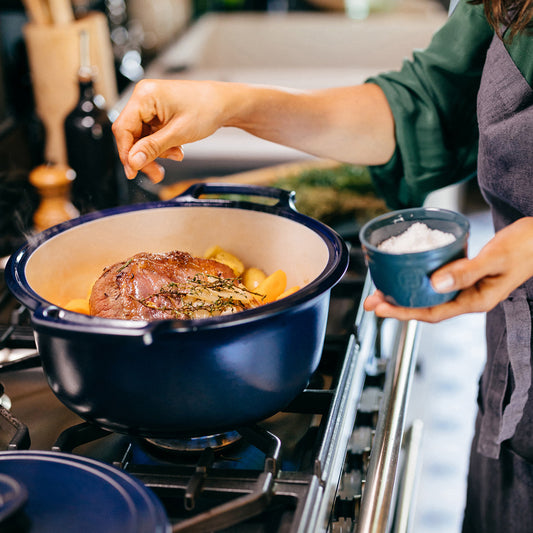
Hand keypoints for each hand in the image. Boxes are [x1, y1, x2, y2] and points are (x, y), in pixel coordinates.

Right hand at [112, 79, 231, 181]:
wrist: (225, 104)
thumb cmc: (207, 109)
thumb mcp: (179, 133)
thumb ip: (153, 148)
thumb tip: (133, 162)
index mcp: (145, 96)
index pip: (123, 128)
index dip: (126, 153)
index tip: (133, 172)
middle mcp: (144, 98)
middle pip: (131, 135)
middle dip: (144, 156)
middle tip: (156, 174)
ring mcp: (150, 106)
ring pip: (142, 138)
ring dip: (156, 153)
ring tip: (176, 156)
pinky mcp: (157, 114)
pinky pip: (151, 135)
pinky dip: (162, 147)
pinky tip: (176, 150)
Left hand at [364, 217, 532, 322]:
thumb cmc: (527, 246)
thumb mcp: (496, 258)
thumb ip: (467, 271)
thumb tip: (435, 283)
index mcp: (476, 300)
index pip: (432, 312)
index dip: (404, 312)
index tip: (381, 309)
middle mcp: (468, 297)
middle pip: (425, 305)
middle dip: (397, 305)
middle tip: (371, 300)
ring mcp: (466, 286)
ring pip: (429, 293)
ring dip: (404, 291)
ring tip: (381, 289)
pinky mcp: (465, 273)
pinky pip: (436, 279)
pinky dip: (418, 277)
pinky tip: (406, 272)